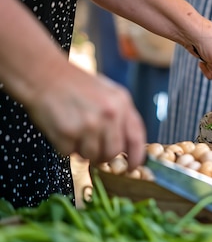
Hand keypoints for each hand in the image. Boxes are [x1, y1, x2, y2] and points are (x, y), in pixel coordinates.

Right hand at [26, 66, 145, 169]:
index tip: (133, 167)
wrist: (44, 74)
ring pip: (92, 156)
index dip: (136, 156)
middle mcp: (109, 114)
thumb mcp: (108, 92)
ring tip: (75, 132)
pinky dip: (65, 146)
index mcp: (122, 103)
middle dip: (103, 155)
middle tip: (93, 148)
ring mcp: (89, 124)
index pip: (136, 138)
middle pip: (113, 152)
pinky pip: (69, 153)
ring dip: (82, 150)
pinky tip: (62, 129)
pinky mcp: (68, 132)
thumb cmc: (75, 84)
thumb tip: (128, 145)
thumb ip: (121, 115)